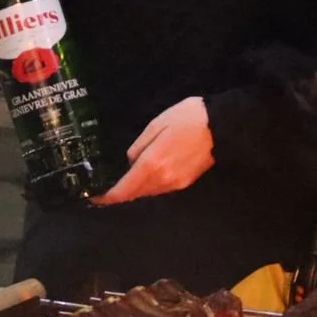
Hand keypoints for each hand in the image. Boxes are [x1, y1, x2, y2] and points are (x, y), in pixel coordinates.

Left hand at [92, 97, 214, 204]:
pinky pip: (161, 188)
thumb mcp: (156, 125)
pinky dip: (150, 185)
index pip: (124, 189)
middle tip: (107, 186)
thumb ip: (139, 146)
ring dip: (136, 188)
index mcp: (152, 164)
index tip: (94, 197)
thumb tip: (131, 162)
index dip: (108, 197)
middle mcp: (163, 180)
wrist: (222, 126)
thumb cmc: (187, 119)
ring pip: (148, 192)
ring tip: (127, 179)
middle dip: (121, 192)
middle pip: (135, 194)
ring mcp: (176, 183)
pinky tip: (148, 174)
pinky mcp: (186, 182)